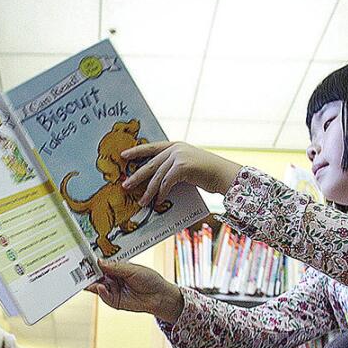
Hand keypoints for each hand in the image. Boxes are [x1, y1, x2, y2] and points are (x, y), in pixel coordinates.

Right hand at [85, 261, 183, 321]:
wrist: (160, 296)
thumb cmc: (150, 280)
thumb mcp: (132, 269)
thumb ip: (115, 267)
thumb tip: (100, 262)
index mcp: (117, 268)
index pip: (101, 265)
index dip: (93, 262)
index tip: (84, 259)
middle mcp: (113, 279)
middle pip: (96, 276)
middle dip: (88, 274)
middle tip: (80, 270)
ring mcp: (113, 290)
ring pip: (98, 286)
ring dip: (92, 283)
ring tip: (89, 280)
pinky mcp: (114, 301)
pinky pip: (105, 297)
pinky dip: (101, 292)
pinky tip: (102, 287)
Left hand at [120, 141, 242, 207]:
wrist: (224, 174)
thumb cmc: (208, 173)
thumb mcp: (188, 165)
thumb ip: (173, 167)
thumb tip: (157, 180)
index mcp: (175, 145)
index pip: (151, 147)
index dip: (136, 151)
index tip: (123, 156)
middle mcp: (176, 149)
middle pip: (150, 163)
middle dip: (137, 176)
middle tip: (125, 185)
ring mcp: (179, 156)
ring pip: (157, 176)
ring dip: (148, 191)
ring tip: (141, 201)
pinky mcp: (182, 167)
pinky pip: (166, 183)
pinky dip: (161, 193)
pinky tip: (158, 202)